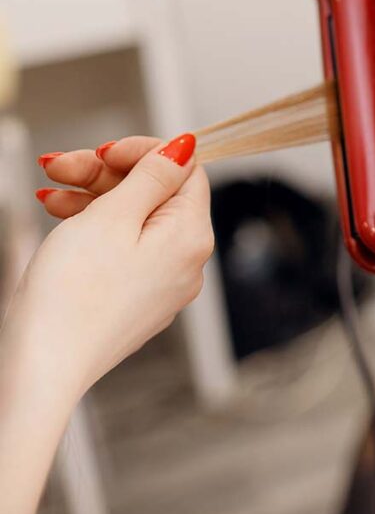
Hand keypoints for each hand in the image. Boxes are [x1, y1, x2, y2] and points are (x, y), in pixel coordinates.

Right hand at [5, 135, 212, 398]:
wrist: (42, 366)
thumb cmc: (73, 293)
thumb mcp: (114, 216)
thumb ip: (153, 176)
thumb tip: (188, 147)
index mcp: (192, 237)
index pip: (188, 172)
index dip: (145, 153)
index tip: (104, 151)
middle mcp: (186, 262)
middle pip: (157, 194)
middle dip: (107, 173)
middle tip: (59, 166)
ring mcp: (160, 283)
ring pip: (134, 219)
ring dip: (93, 196)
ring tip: (48, 191)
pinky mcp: (133, 297)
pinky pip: (122, 247)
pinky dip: (93, 226)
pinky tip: (58, 214)